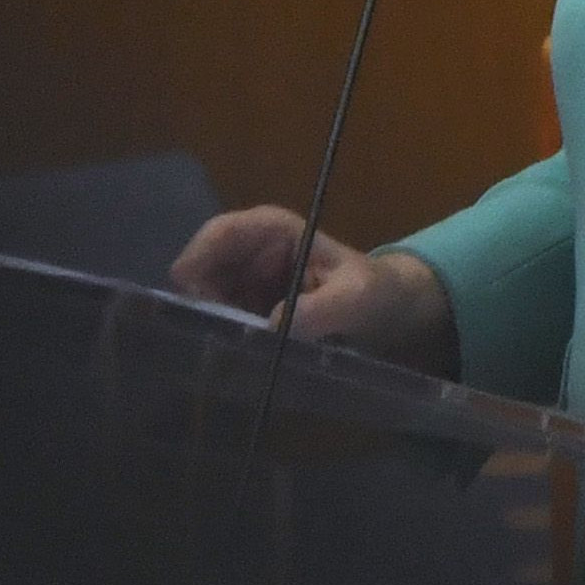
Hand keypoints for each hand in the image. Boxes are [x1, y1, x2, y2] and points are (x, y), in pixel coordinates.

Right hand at [168, 206, 459, 378]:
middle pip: (202, 269)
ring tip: (236, 352)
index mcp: (272, 229)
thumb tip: (273, 324)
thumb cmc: (374, 290)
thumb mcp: (354, 297)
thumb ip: (320, 309)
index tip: (196, 304)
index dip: (198, 264)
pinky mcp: (248, 305)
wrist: (388, 309)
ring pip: (205, 297)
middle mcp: (251, 248)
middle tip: (220, 341)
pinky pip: (221, 318)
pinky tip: (243, 355)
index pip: (219, 234)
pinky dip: (225, 335)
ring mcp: (246, 277)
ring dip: (213, 324)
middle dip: (203, 303)